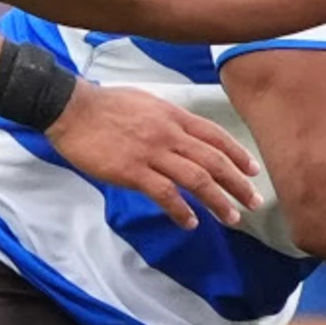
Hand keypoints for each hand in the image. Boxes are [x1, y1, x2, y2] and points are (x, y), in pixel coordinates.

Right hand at [43, 81, 261, 227]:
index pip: (215, 136)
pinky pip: (165, 194)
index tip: (253, 170)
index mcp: (173, 116)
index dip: (237, 154)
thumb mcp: (146, 102)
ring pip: (196, 178)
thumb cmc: (104, 105)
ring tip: (232, 218)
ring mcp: (152, 152)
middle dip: (238, 183)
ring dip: (217, 201)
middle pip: (214, 160)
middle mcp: (169, 133)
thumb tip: (182, 134)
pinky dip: (181, 210)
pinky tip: (190, 222)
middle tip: (254, 201)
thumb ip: (168, 119)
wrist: (71, 107)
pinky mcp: (132, 171)